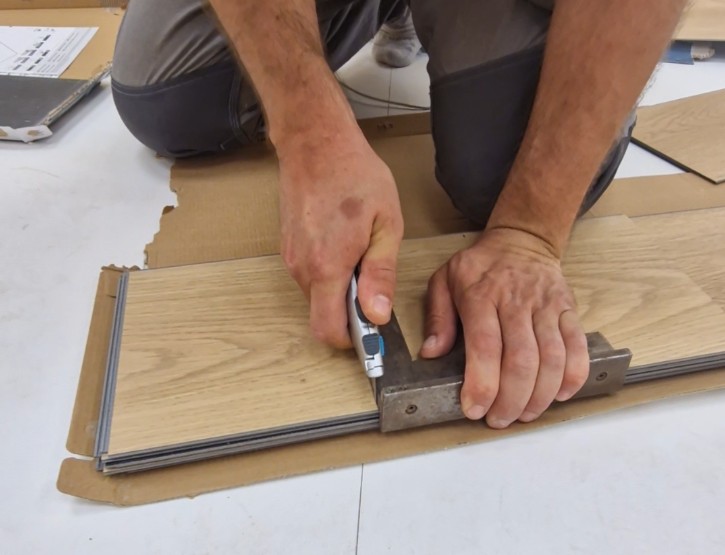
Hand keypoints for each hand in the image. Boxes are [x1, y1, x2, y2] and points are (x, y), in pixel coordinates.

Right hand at [278, 128, 403, 347]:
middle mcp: (302, 268)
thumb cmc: (353, 175)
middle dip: (349, 313)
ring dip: (340, 290)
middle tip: (373, 286)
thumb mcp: (386, 224)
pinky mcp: (288, 249)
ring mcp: (291, 258)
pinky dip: (329, 274)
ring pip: (316, 297)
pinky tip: (344, 245)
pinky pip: (310, 277)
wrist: (315, 143)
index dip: (352, 340)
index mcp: (328, 266)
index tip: (372, 333)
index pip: (328, 330)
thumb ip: (381, 273)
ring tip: (360, 255)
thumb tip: (378, 313)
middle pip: (322, 316)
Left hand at [421, 227, 588, 427]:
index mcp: (481, 295)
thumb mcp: (444, 281)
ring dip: (540, 395)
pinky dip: (573, 376)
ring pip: (552, 358)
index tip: (474, 408)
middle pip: (521, 359)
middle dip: (511, 399)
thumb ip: (437, 317)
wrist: (521, 240)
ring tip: (524, 414)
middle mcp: (516, 301)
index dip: (482, 383)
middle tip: (499, 420)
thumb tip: (430, 353)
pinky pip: (577, 346)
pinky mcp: (568, 310)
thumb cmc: (479, 266)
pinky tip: (559, 395)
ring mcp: (546, 306)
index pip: (485, 345)